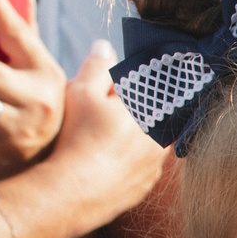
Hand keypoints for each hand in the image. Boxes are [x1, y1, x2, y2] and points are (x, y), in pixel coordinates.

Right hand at [39, 42, 168, 233]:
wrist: (76, 191)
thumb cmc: (79, 136)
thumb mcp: (82, 92)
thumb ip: (97, 68)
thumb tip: (105, 46)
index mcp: (151, 112)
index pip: (155, 89)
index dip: (139, 83)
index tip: (128, 82)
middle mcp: (161, 139)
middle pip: (154, 116)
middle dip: (136, 109)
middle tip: (110, 109)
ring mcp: (156, 165)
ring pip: (150, 143)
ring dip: (134, 136)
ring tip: (105, 134)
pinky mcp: (146, 185)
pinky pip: (143, 166)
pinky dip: (129, 160)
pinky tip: (108, 158)